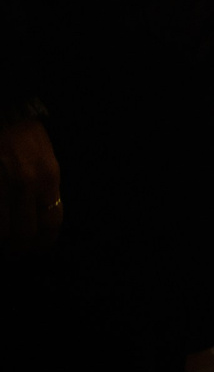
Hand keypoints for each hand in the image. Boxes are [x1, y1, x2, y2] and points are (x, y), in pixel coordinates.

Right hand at [0, 119, 61, 255]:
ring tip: (5, 243)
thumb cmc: (24, 138)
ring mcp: (2, 186)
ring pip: (3, 231)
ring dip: (4, 241)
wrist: (5, 117)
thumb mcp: (46, 161)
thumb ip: (45, 190)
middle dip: (19, 249)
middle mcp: (26, 184)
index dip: (44, 242)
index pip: (51, 222)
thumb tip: (41, 222)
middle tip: (15, 254)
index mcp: (48, 177)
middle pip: (25, 233)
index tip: (38, 251)